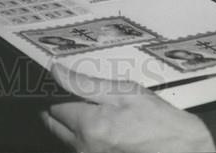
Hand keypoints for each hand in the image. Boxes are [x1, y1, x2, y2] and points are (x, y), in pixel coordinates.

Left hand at [42, 63, 215, 152]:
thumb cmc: (162, 123)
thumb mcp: (127, 92)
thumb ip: (86, 83)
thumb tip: (56, 71)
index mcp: (89, 126)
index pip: (53, 107)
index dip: (56, 92)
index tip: (60, 83)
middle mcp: (85, 148)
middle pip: (54, 125)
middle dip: (59, 109)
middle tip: (76, 96)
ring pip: (66, 138)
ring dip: (72, 124)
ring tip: (97, 111)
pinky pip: (81, 148)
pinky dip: (85, 137)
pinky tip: (106, 127)